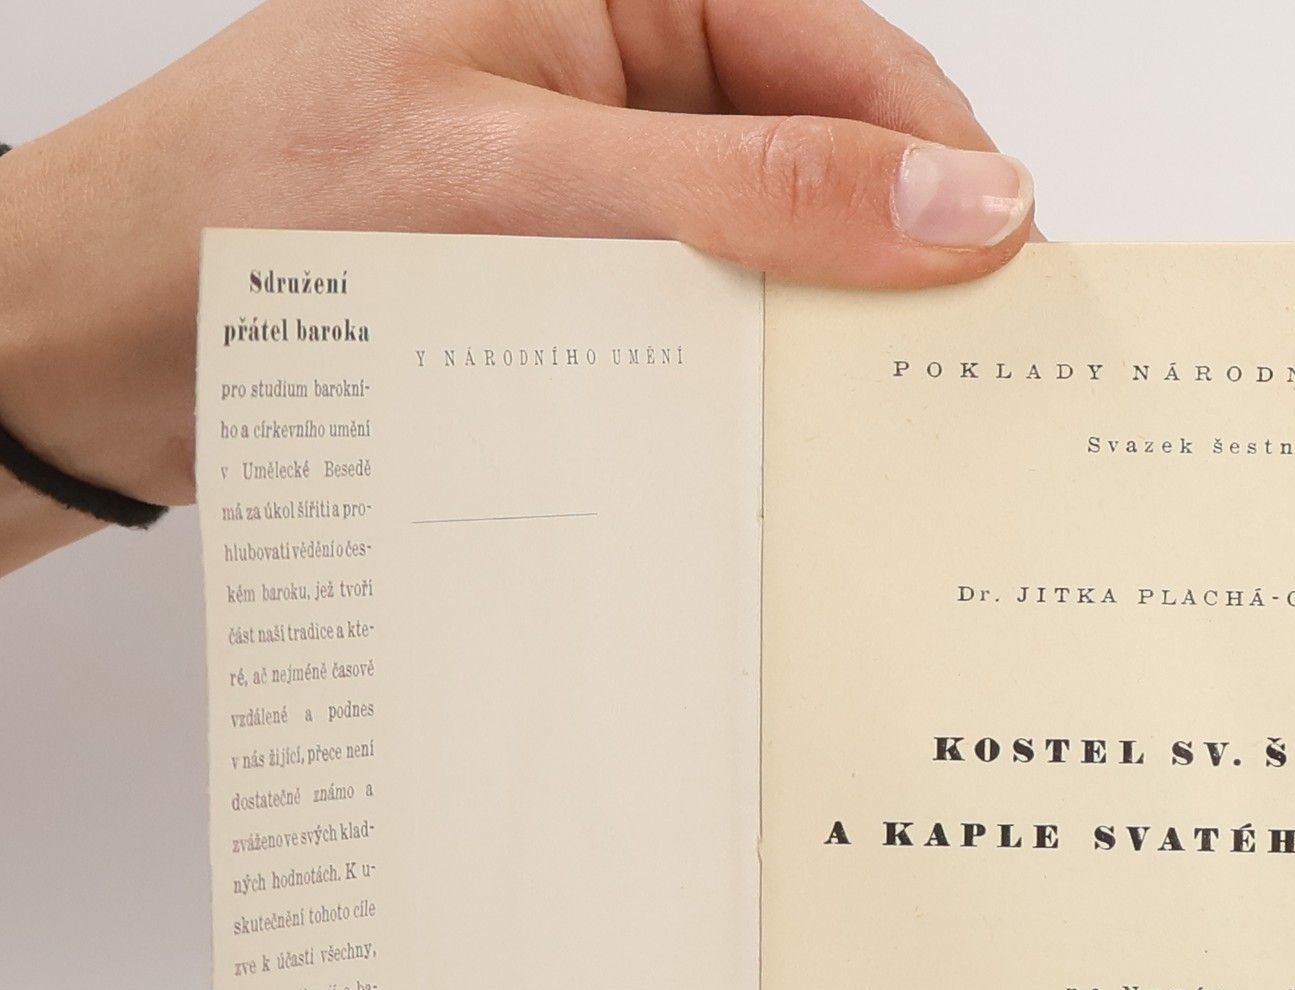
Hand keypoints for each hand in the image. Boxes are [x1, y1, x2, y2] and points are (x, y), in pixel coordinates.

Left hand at [0, 0, 1033, 521]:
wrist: (107, 335)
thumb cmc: (260, 206)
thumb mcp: (533, 180)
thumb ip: (751, 191)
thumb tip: (958, 203)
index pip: (843, 58)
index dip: (941, 166)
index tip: (1007, 278)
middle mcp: (614, 70)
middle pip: (820, 159)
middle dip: (882, 265)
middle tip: (939, 382)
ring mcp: (593, 179)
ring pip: (762, 255)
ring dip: (803, 342)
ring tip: (845, 434)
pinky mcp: (566, 276)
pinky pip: (694, 319)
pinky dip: (732, 383)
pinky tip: (751, 445)